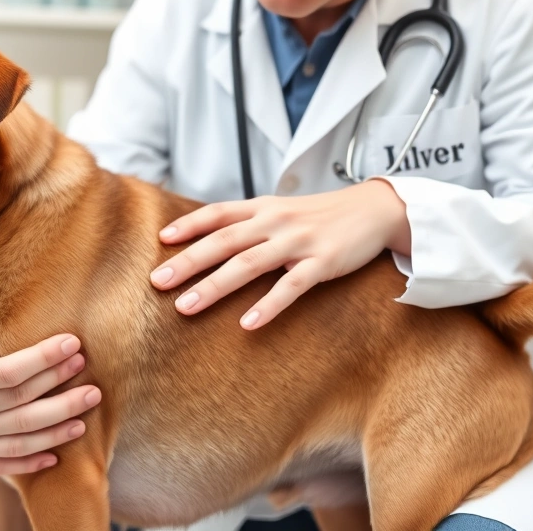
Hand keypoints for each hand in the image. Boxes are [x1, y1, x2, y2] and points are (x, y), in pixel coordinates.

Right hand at [0, 277, 101, 496]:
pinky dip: (31, 461)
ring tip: (87, 410)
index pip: (8, 372)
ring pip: (22, 436)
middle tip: (89, 369)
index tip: (70, 344)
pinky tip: (56, 453)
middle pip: (23, 403)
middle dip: (60, 385)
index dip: (43, 359)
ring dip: (58, 424)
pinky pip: (5, 465)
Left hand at [149, 180, 409, 329]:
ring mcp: (298, 242)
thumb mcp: (280, 210)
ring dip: (215, 286)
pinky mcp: (322, 262)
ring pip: (249, 264)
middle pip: (224, 241)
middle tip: (158, 282)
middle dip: (189, 262)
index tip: (161, 240)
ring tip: (187, 307)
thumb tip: (207, 240)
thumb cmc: (320, 215)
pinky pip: (291, 286)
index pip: (218, 213)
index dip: (189, 225)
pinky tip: (248, 324)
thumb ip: (247, 222)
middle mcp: (275, 221)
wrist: (374, 209)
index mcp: (262, 208)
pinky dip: (268, 305)